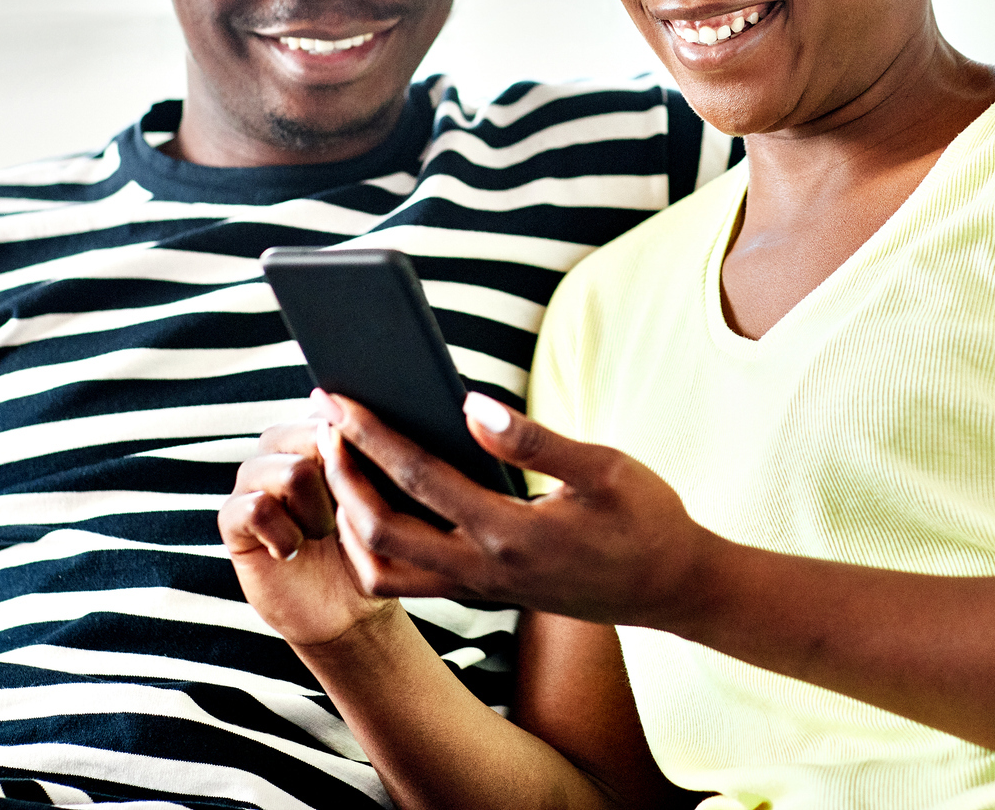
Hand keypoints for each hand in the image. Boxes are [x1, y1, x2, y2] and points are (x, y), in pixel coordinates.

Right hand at [217, 405, 395, 649]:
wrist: (348, 610)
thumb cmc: (373, 550)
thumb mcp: (387, 499)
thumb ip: (378, 456)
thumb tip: (374, 422)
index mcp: (318, 431)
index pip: (336, 409)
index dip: (359, 444)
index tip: (373, 481)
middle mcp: (281, 447)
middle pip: (314, 434)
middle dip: (341, 481)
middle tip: (345, 516)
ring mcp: (253, 480)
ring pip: (291, 471)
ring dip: (317, 513)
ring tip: (320, 535)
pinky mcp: (232, 519)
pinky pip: (257, 507)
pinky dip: (285, 535)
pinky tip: (292, 551)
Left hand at [313, 390, 713, 629]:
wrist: (671, 589)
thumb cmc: (644, 519)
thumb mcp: (604, 467)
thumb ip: (534, 439)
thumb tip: (471, 404)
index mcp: (510, 533)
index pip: (418, 479)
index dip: (370, 436)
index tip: (337, 399)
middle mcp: (483, 570)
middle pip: (379, 530)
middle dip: (341, 472)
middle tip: (323, 422)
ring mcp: (479, 589)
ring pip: (381, 569)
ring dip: (349, 516)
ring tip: (341, 461)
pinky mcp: (483, 594)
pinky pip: (406, 580)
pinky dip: (374, 543)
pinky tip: (376, 498)